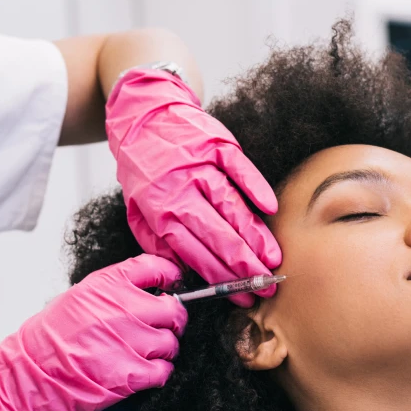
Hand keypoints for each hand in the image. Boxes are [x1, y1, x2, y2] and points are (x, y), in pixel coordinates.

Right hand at [0, 254, 185, 410]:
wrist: (26, 376)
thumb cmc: (50, 339)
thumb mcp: (81, 297)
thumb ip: (117, 290)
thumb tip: (153, 291)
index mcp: (108, 285)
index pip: (157, 266)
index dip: (171, 277)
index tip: (172, 286)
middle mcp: (122, 309)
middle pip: (174, 310)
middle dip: (173, 321)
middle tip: (163, 328)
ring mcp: (128, 342)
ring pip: (172, 342)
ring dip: (164, 350)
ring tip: (146, 353)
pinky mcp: (130, 375)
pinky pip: (165, 370)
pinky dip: (159, 373)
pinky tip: (144, 371)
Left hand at [106, 68, 282, 306]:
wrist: (142, 114)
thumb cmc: (143, 170)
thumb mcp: (137, 210)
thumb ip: (158, 242)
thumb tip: (184, 274)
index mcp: (160, 211)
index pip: (195, 253)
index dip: (220, 278)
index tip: (241, 296)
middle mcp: (180, 190)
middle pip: (217, 235)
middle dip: (244, 265)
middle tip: (266, 285)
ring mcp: (200, 166)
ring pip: (231, 207)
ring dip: (255, 236)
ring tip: (273, 259)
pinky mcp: (215, 145)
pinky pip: (239, 168)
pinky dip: (255, 187)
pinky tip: (270, 209)